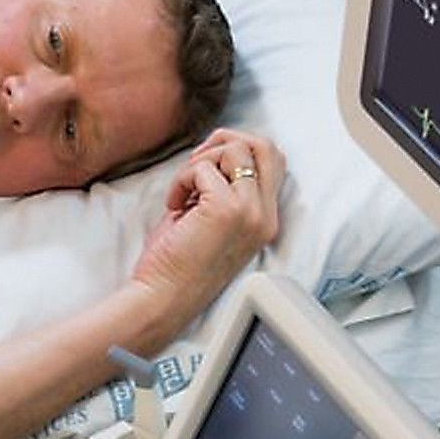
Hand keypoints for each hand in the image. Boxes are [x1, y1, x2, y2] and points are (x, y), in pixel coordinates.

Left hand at [131, 129, 285, 326]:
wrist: (165, 297)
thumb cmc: (179, 263)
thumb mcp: (214, 221)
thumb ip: (228, 189)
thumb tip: (220, 148)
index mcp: (266, 221)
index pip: (274, 162)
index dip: (240, 150)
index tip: (208, 168)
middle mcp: (265, 217)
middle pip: (265, 146)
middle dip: (228, 141)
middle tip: (198, 163)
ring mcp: (249, 212)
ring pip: (234, 150)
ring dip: (200, 163)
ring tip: (184, 194)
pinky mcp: (225, 210)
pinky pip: (202, 168)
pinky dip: (181, 180)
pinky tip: (174, 206)